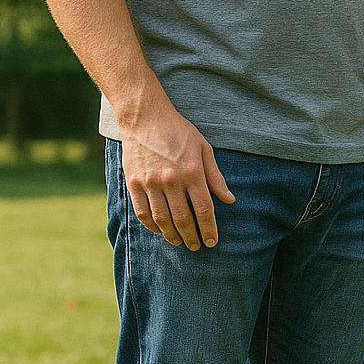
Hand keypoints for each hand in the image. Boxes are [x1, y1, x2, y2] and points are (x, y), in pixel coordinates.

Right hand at [119, 102, 234, 249]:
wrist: (144, 116)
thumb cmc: (179, 132)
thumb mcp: (204, 149)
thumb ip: (216, 177)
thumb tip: (229, 200)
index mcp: (192, 172)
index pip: (203, 210)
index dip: (209, 229)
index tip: (212, 241)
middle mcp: (171, 180)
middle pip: (183, 219)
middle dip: (192, 237)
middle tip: (196, 247)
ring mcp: (150, 182)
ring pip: (162, 220)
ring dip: (172, 236)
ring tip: (180, 242)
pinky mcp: (134, 182)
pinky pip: (142, 212)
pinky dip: (152, 226)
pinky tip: (160, 231)